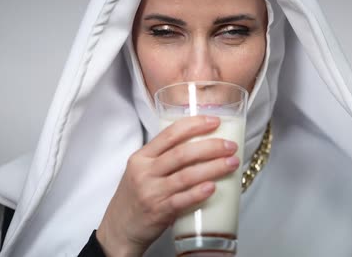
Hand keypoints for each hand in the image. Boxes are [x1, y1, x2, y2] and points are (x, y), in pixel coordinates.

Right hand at [96, 115, 238, 256]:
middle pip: (182, 153)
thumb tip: (200, 146)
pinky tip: (213, 187)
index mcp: (142, 157)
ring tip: (232, 163)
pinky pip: (182, 200)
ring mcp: (151, 192)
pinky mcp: (158, 211)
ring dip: (213, 167)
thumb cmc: (134, 198)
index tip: (215, 122)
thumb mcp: (140, 171)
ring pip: (186, 175)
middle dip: (211, 147)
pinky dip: (198, 192)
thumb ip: (163, 158)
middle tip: (230, 146)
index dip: (195, 125)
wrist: (119, 230)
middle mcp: (145, 172)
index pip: (170, 134)